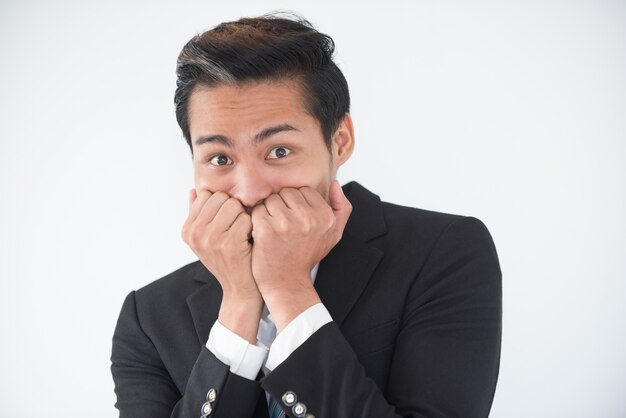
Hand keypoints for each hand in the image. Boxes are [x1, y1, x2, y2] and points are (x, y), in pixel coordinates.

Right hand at [181, 189, 262, 342]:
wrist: (240, 289)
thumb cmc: (227, 261)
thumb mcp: (207, 239)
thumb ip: (198, 214)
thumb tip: (193, 190)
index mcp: (187, 230)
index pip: (206, 195)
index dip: (222, 204)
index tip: (226, 222)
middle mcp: (194, 234)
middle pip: (221, 197)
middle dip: (234, 209)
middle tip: (236, 228)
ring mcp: (210, 239)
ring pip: (234, 205)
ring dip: (243, 217)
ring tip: (242, 234)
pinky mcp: (229, 244)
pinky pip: (245, 218)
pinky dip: (252, 227)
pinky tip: (249, 241)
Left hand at [250, 181, 351, 329]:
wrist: (287, 282)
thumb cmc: (308, 256)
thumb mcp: (334, 234)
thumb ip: (341, 208)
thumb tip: (335, 184)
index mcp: (325, 217)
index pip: (304, 191)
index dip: (298, 204)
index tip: (296, 220)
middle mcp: (308, 218)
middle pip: (287, 192)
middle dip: (283, 205)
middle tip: (284, 226)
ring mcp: (286, 223)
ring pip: (271, 199)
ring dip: (269, 211)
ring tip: (274, 229)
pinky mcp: (266, 229)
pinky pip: (257, 210)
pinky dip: (257, 220)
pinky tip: (263, 234)